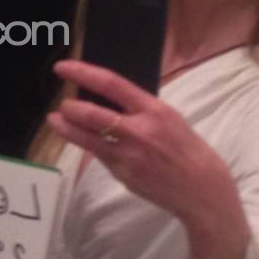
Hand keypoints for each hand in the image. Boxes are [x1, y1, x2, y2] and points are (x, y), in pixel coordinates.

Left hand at [48, 58, 240, 230]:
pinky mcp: (124, 175)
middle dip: (70, 107)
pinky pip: (100, 157)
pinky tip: (86, 143)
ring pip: (87, 138)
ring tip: (56, 120)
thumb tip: (110, 100)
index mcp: (155, 110)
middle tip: (62, 103)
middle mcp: (140, 131)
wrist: (202, 190)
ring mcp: (129, 156)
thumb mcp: (170, 120)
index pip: (111, 84)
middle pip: (91, 113)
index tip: (64, 68)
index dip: (83, 73)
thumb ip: (141, 110)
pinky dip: (91, 148)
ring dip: (67, 128)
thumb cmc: (189, 151)